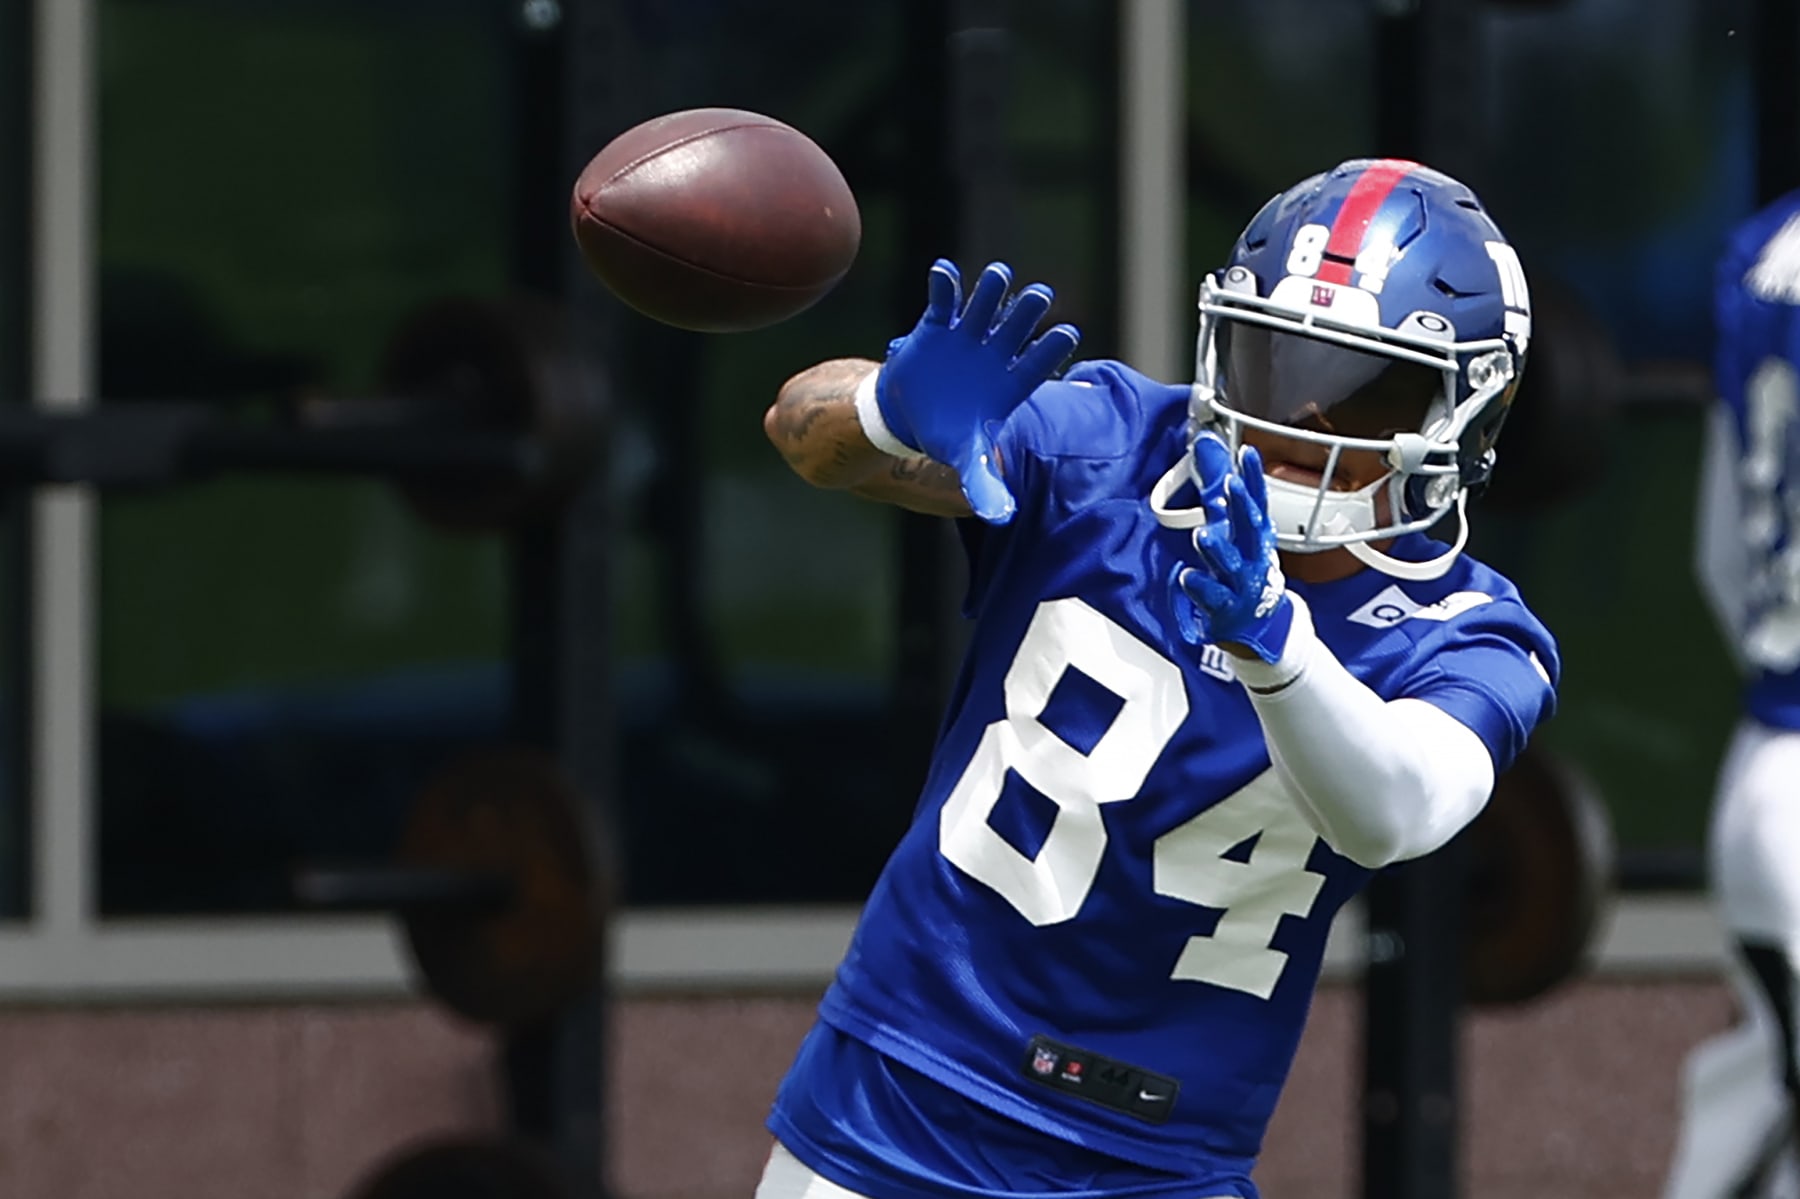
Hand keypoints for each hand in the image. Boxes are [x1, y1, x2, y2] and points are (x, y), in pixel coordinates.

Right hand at [875, 260, 1079, 523]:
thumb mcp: (965, 459)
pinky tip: (944, 272)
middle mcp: (995, 354)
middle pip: (1015, 330)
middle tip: (1041, 296)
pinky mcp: (938, 325)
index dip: (1050, 349)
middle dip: (1027, 313)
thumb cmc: (948, 433)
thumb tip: (1002, 517)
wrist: (910, 413)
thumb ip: (984, 484)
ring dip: (992, 292)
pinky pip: (943, 302)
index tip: (1068, 332)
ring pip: (984, 309)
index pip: (1036, 364)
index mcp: (1010, 383)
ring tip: (1000, 274)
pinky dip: (943, 286)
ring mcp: (968, 337)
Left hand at [1171, 433, 1294, 663]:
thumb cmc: (1243, 568)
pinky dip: (1199, 586)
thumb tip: (1206, 443)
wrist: (1256, 625)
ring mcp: (1240, 583)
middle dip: (1243, 506)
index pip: (1257, 502)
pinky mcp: (1225, 607)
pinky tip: (1185, 576)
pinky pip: (1212, 596)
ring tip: (1204, 534)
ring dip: (1218, 549)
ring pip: (1230, 564)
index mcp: (1255, 536)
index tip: (1248, 454)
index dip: (1255, 478)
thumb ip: (1217, 488)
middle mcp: (1252, 556)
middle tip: (1232, 485)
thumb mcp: (1232, 527)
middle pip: (1250, 528)